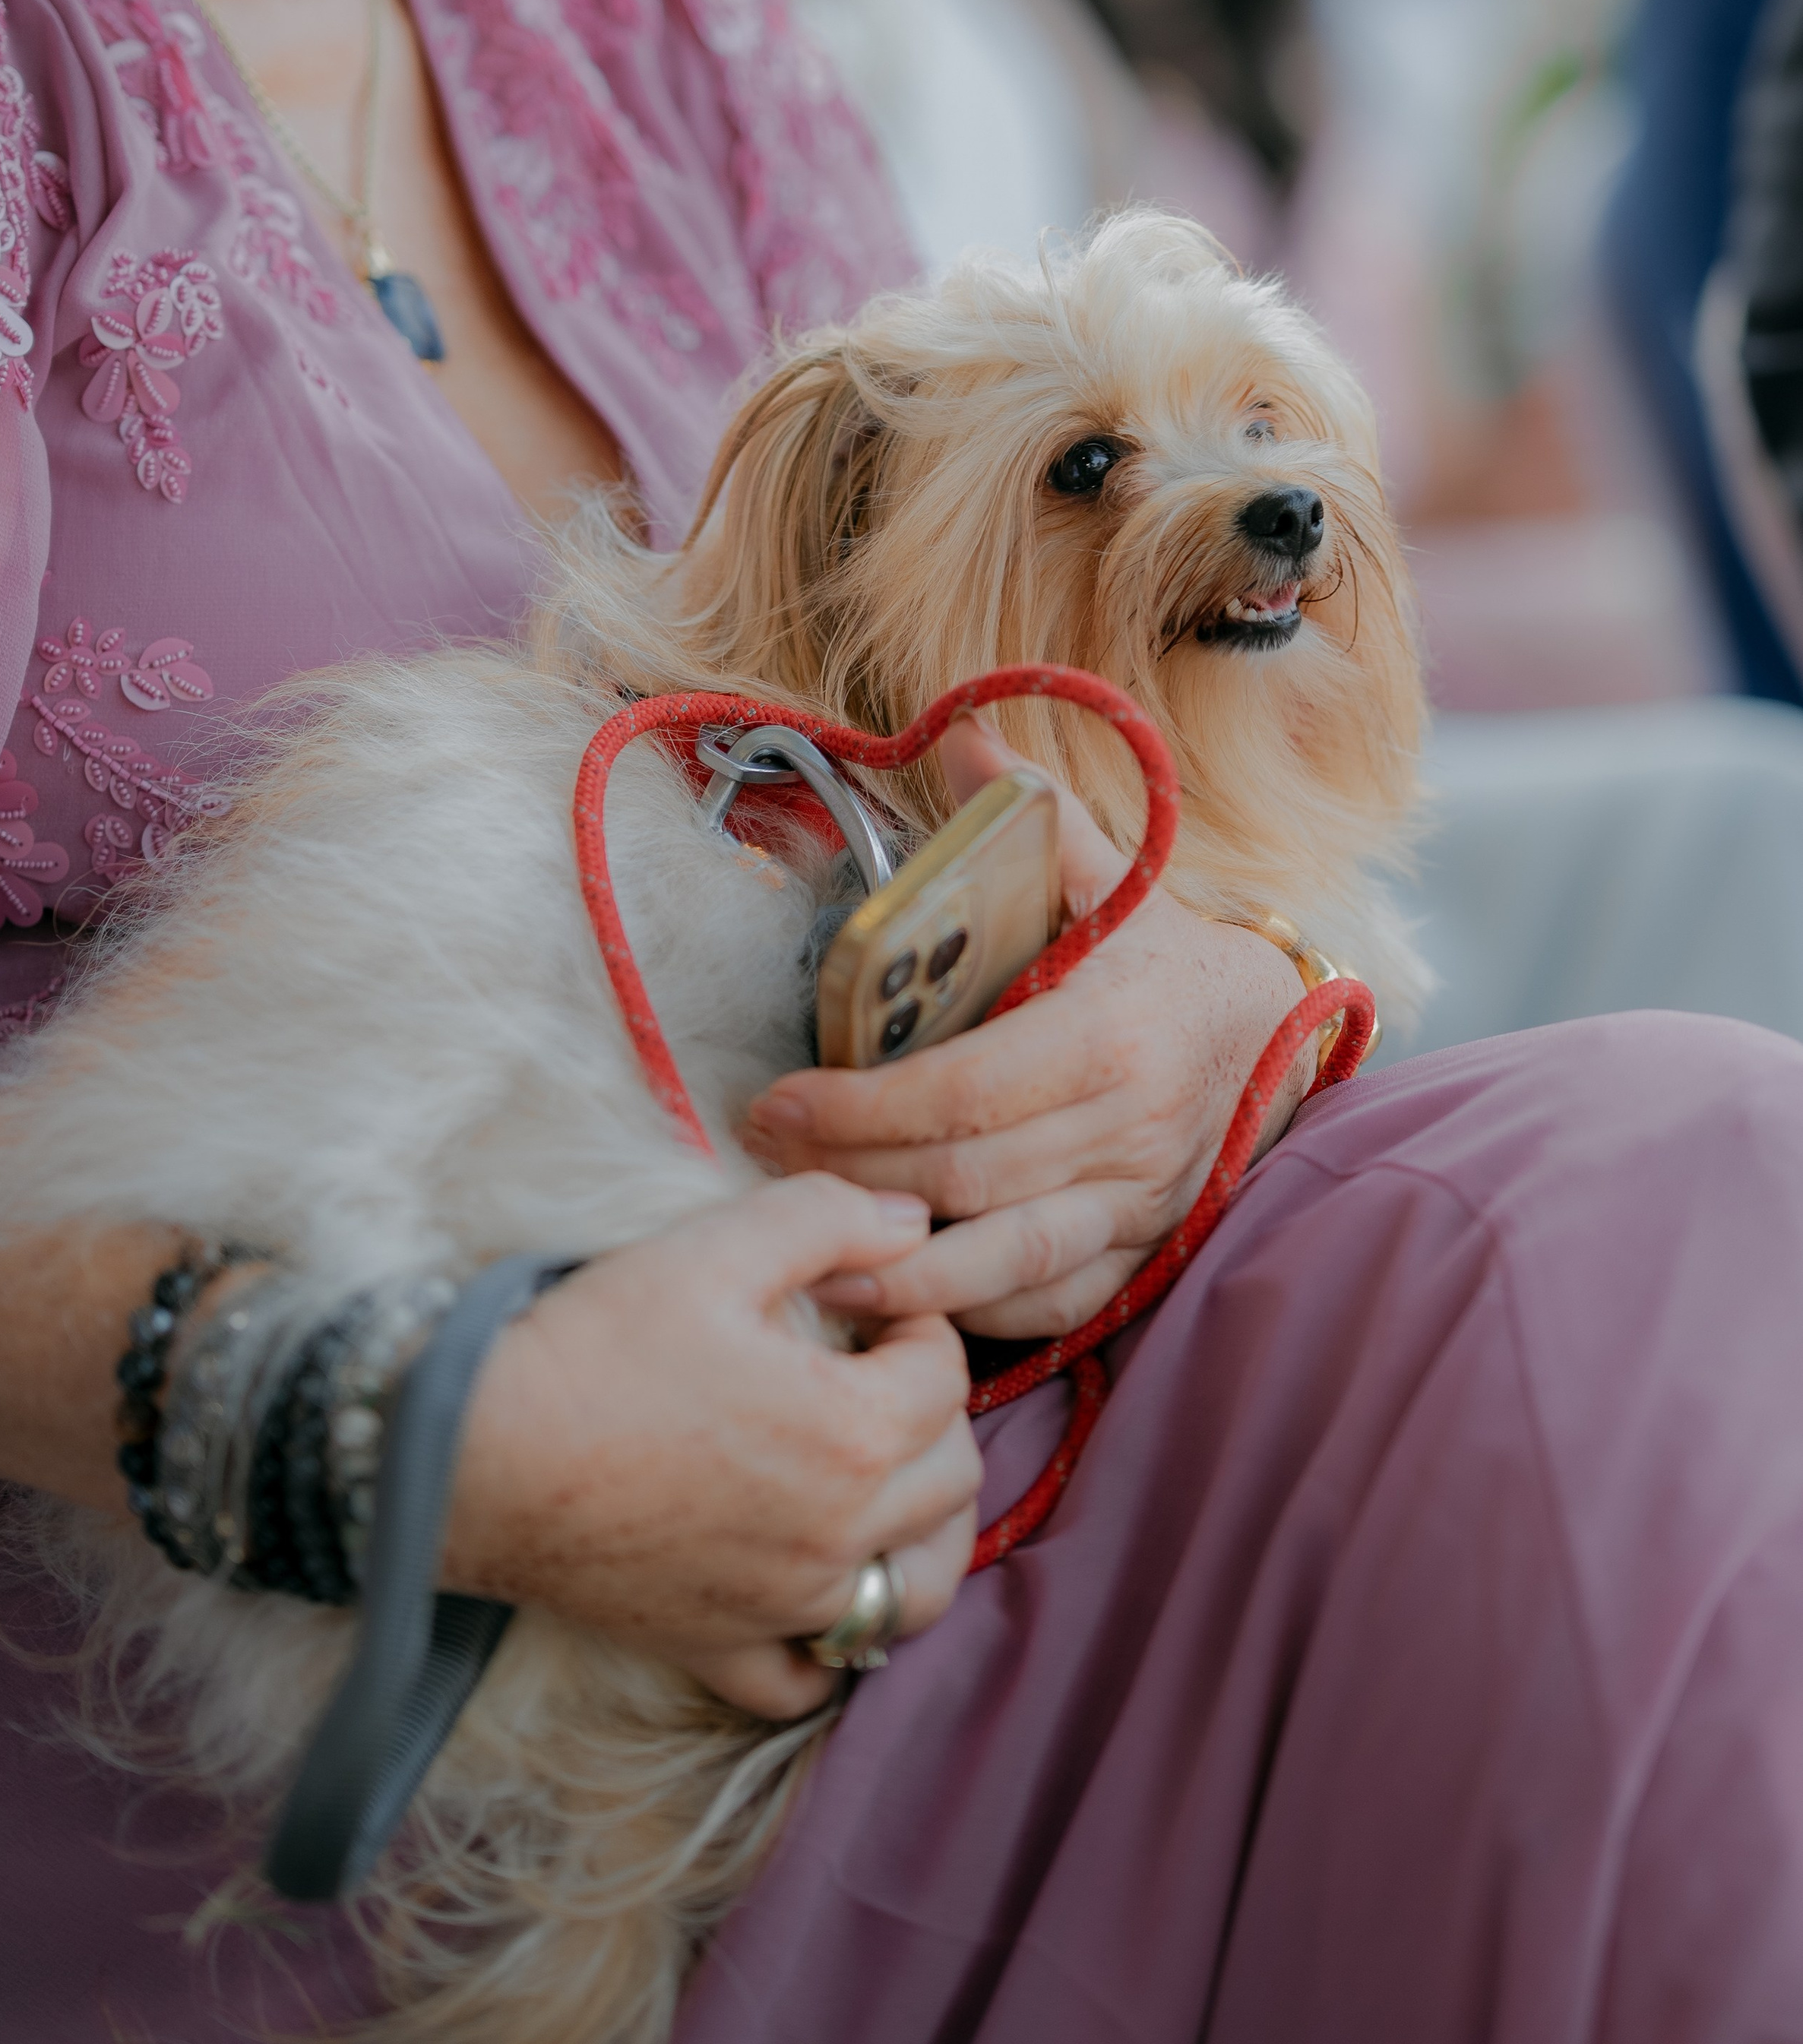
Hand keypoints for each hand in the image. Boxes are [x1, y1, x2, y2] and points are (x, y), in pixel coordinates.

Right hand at [439, 1175, 979, 1719]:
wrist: (474, 1453)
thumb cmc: (594, 1347)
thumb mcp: (712, 1248)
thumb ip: (829, 1217)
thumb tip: (913, 1221)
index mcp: (854, 1432)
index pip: (946, 1372)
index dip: (914, 1320)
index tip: (863, 1302)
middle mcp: (839, 1535)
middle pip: (953, 1477)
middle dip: (932, 1414)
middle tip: (868, 1373)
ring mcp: (783, 1605)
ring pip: (916, 1593)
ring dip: (924, 1535)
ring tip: (886, 1483)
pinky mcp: (719, 1649)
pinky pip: (810, 1679)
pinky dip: (830, 1645)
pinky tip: (813, 1591)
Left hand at [742, 717, 1311, 1339]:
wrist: (1276, 1034)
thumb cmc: (1161, 955)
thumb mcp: (1111, 876)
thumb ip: (1030, 817)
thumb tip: (955, 734)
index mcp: (1111, 1035)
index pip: (967, 1091)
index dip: (860, 1109)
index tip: (775, 1102)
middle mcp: (1130, 1130)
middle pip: (968, 1177)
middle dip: (853, 1179)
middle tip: (767, 1163)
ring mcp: (1139, 1205)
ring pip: (1006, 1260)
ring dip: (902, 1272)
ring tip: (815, 1258)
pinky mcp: (1142, 1256)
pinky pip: (1051, 1305)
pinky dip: (976, 1309)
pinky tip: (901, 1298)